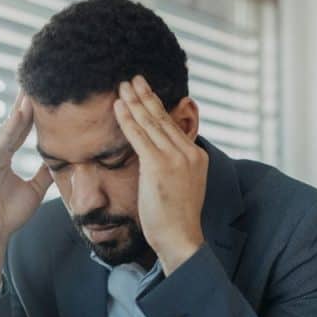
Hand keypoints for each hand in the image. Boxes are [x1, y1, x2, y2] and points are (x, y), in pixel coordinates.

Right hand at [0, 91, 52, 296]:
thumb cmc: (5, 217)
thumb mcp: (33, 190)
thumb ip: (43, 174)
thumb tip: (60, 161)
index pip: (19, 127)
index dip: (32, 110)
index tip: (46, 91)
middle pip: (11, 122)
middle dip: (25, 102)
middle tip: (40, 78)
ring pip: (5, 130)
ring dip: (20, 111)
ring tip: (34, 91)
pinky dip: (9, 130)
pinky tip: (20, 115)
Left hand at [114, 76, 207, 274]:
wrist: (180, 237)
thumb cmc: (176, 218)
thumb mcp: (182, 186)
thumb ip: (173, 166)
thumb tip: (155, 156)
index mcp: (197, 156)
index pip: (173, 126)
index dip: (158, 106)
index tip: (147, 92)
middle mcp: (189, 153)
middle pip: (163, 119)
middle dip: (146, 96)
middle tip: (133, 78)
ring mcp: (176, 158)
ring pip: (151, 123)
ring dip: (134, 102)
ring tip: (123, 86)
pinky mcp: (159, 166)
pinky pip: (139, 137)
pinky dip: (127, 119)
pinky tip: (118, 106)